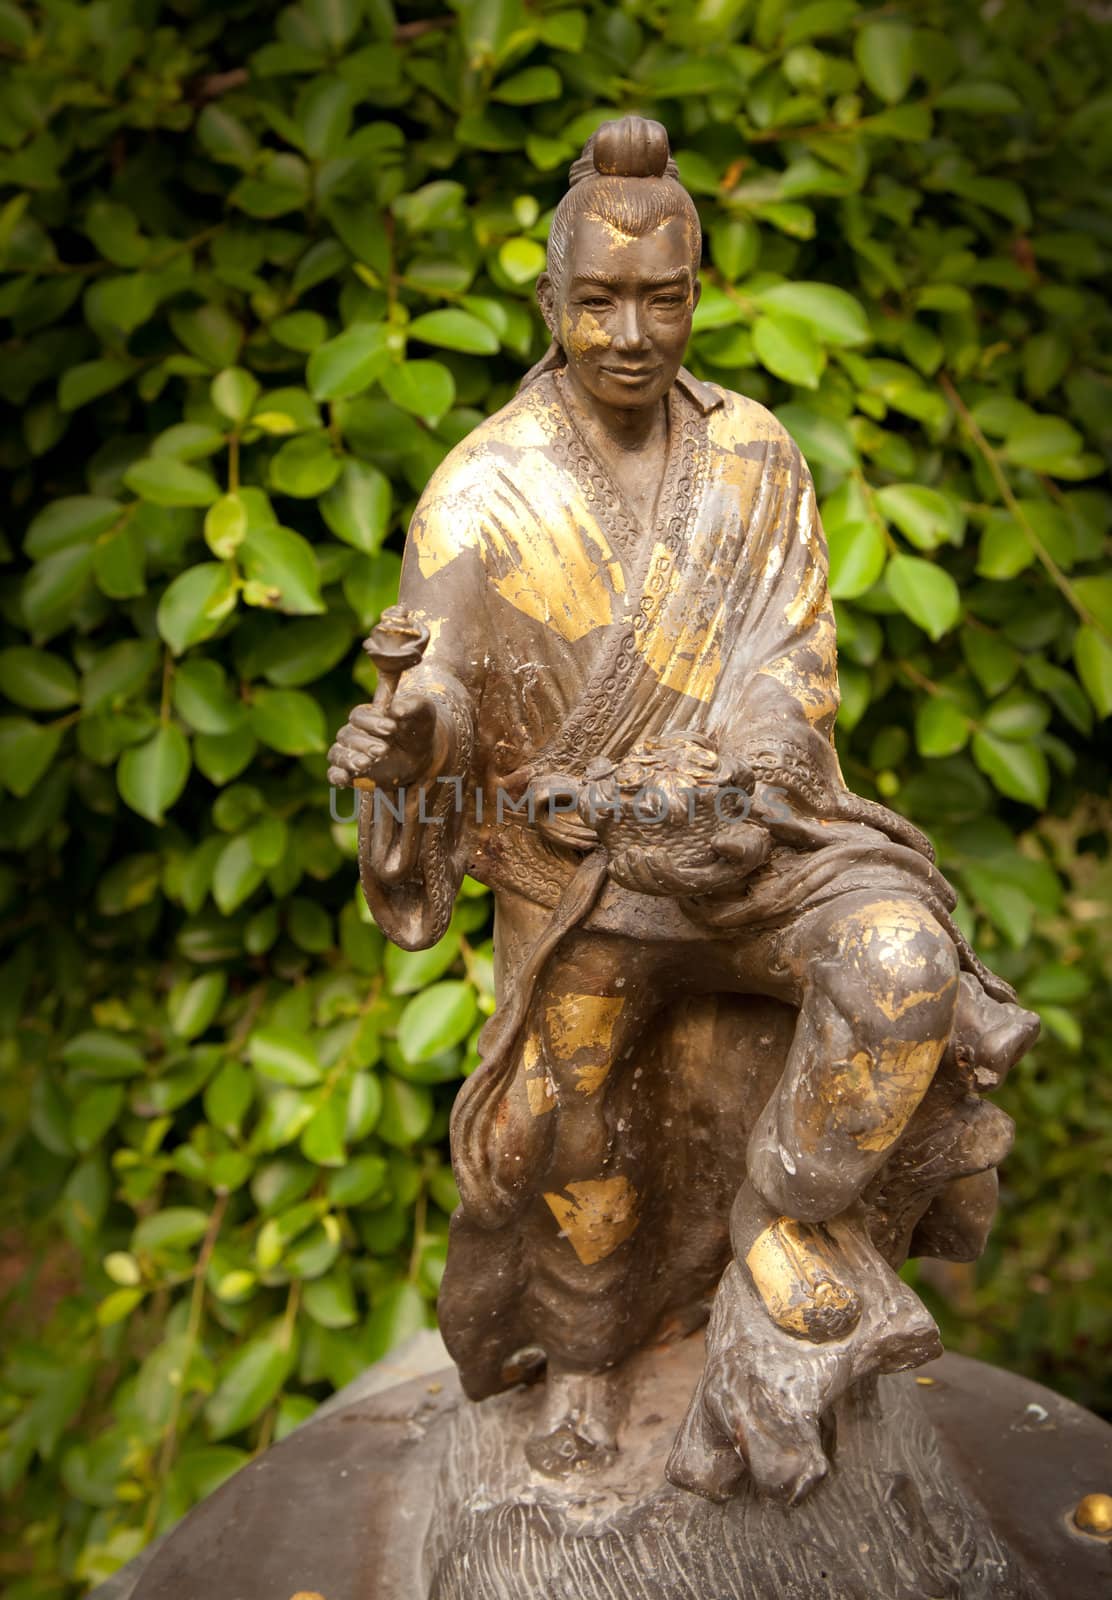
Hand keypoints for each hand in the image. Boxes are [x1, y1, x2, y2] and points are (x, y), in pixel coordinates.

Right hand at [327, 692, 440, 789]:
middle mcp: (354, 733)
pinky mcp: (352, 773)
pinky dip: (336, 776)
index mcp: (367, 715)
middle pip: (347, 736)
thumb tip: (396, 709)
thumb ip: (411, 706)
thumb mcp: (423, 712)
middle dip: (364, 743)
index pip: (359, 716)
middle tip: (383, 750)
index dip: (372, 722)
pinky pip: (335, 774)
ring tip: (365, 763)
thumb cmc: (419, 727)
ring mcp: (351, 753)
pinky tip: (344, 779)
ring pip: (337, 754)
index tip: (391, 727)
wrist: (423, 755)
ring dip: (348, 759)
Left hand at [609, 822, 769, 898]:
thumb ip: (739, 848)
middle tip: (632, 854)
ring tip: (620, 859)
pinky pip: (640, 882)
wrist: (742, 841)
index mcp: (704, 880)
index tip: (654, 853)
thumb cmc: (746, 843)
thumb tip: (718, 844)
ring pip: (646, 888)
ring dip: (631, 876)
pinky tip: (613, 864)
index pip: (679, 884)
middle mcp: (687, 884)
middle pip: (658, 889)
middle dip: (642, 875)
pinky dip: (625, 876)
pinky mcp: (663, 871)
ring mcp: (673, 879)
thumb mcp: (750, 845)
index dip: (663, 874)